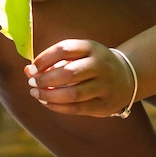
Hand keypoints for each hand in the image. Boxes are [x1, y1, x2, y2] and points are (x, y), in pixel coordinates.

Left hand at [25, 38, 139, 116]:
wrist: (127, 76)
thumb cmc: (92, 64)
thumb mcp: (78, 55)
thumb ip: (53, 61)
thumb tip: (28, 70)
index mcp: (92, 48)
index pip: (65, 49)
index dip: (44, 58)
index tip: (32, 67)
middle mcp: (101, 65)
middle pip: (69, 72)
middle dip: (46, 79)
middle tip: (32, 82)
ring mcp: (105, 86)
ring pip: (74, 94)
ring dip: (50, 95)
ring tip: (36, 93)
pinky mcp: (105, 105)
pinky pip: (78, 108)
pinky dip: (58, 107)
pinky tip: (46, 102)